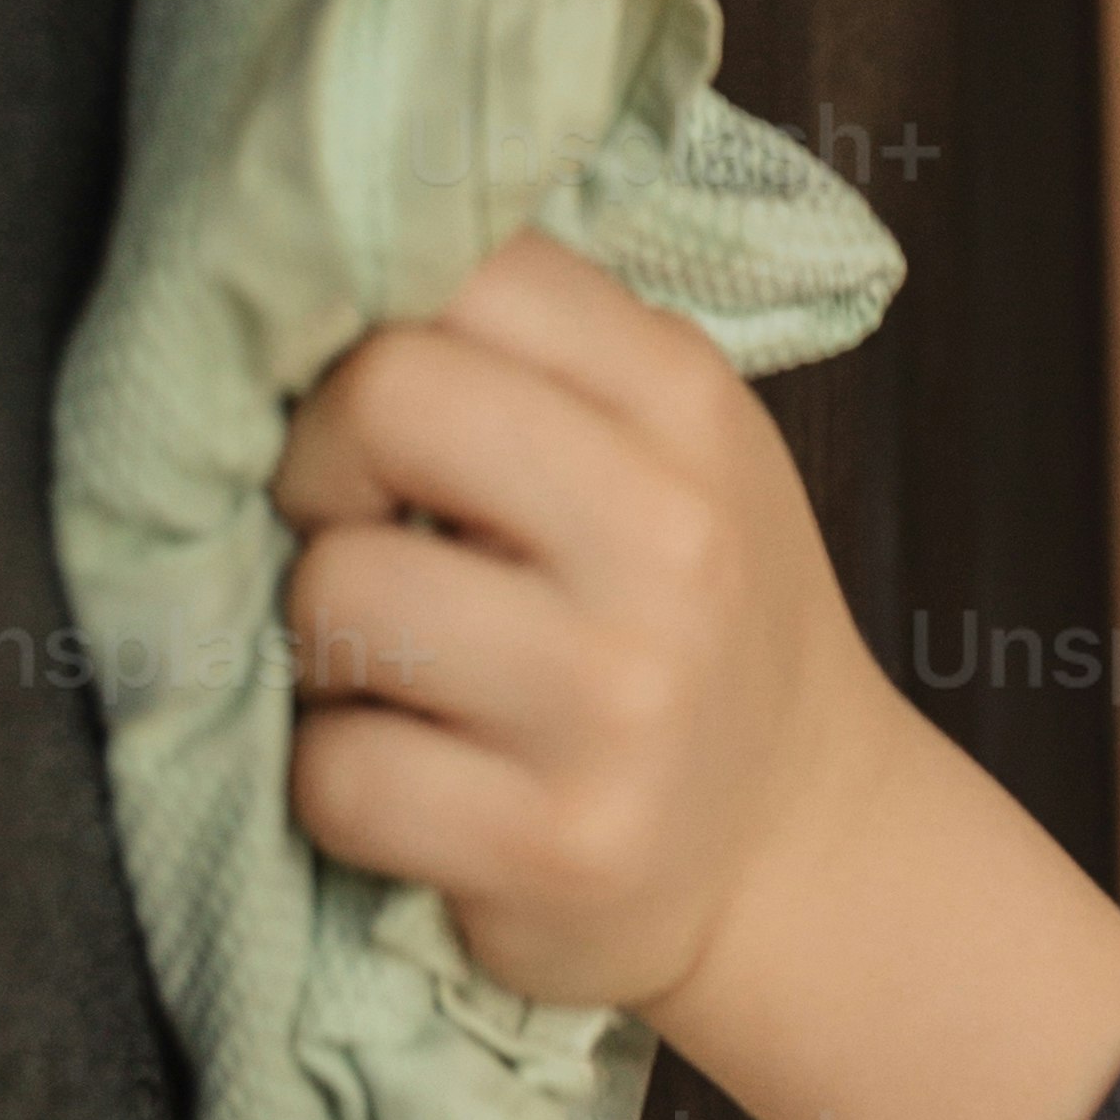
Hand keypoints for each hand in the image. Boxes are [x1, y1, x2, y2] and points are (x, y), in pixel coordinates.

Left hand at [276, 228, 875, 1015]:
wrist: (802, 846)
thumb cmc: (691, 624)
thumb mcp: (672, 451)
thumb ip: (537, 357)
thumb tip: (317, 285)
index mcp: (688, 405)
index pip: (461, 273)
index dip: (368, 336)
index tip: (381, 423)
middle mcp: (668, 540)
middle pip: (381, 397)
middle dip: (319, 470)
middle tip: (360, 537)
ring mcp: (614, 699)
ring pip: (335, 591)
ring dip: (324, 641)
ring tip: (399, 671)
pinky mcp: (553, 844)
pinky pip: (335, 773)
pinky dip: (339, 784)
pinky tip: (417, 781)